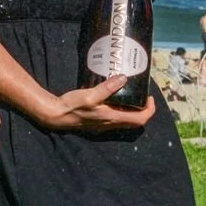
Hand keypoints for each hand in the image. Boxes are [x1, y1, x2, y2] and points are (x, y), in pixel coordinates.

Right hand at [37, 75, 156, 132]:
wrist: (56, 116)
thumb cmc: (72, 105)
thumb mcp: (90, 94)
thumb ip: (107, 88)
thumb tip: (124, 78)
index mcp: (112, 118)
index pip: (139, 120)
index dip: (149, 110)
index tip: (149, 98)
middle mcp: (110, 125)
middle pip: (135, 122)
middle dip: (143, 110)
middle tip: (142, 96)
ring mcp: (104, 126)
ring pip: (125, 121)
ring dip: (132, 111)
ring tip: (131, 95)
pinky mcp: (98, 124)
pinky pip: (116, 120)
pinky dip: (121, 111)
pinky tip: (115, 100)